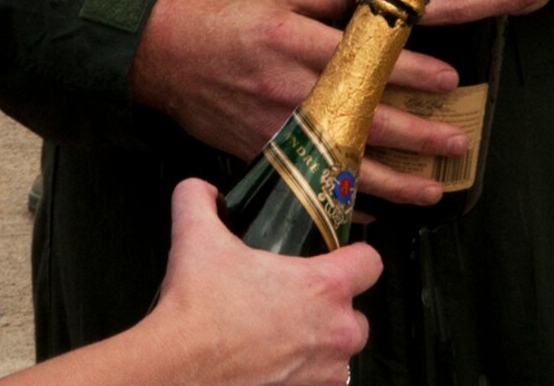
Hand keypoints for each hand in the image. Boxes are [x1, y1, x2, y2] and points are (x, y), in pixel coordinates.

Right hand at [129, 0, 465, 205]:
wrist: (152, 49)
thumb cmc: (210, 7)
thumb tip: (367, 3)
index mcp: (292, 37)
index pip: (366, 59)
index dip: (412, 70)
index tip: (449, 79)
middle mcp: (287, 86)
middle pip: (365, 117)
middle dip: (417, 133)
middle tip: (456, 141)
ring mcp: (273, 125)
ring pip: (343, 161)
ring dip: (392, 180)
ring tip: (431, 189)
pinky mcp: (258, 150)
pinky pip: (308, 181)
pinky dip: (342, 200)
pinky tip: (374, 210)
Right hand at [153, 179, 379, 385]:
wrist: (182, 364)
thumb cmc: (201, 304)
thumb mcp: (196, 233)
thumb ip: (199, 197)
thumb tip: (202, 188)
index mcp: (323, 287)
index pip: (371, 262)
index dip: (355, 253)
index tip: (334, 253)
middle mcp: (335, 331)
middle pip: (359, 312)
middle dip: (335, 305)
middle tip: (298, 294)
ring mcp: (324, 370)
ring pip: (342, 350)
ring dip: (323, 340)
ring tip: (287, 327)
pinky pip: (322, 379)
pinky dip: (306, 368)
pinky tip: (277, 354)